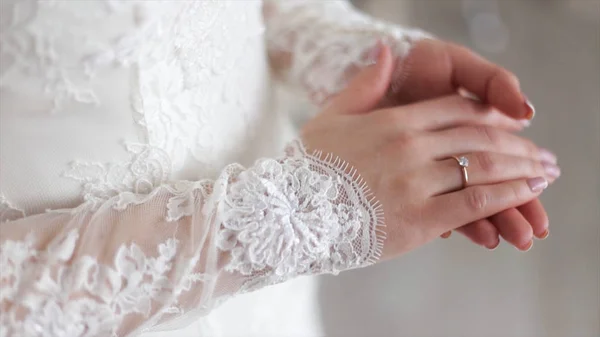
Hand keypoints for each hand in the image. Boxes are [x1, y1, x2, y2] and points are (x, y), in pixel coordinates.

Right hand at [301, 46, 556, 256]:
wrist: (290, 214)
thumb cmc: (309, 166)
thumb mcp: (332, 116)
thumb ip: (364, 83)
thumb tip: (384, 50)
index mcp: (394, 121)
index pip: (456, 109)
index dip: (490, 115)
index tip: (511, 124)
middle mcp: (411, 147)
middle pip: (479, 137)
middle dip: (518, 145)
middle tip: (544, 153)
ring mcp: (416, 182)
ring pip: (483, 167)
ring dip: (522, 169)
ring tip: (546, 172)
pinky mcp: (419, 219)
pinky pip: (473, 202)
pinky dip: (505, 196)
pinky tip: (526, 193)